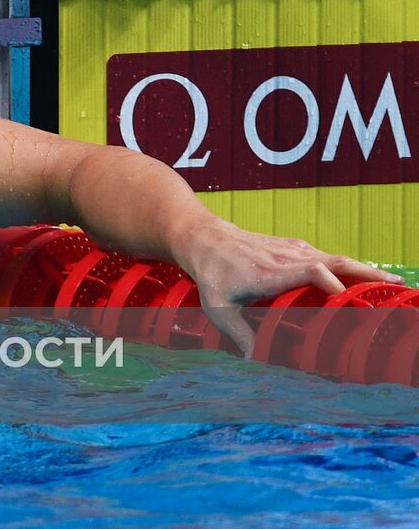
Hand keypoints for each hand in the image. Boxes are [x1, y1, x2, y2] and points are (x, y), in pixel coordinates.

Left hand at [173, 219, 405, 357]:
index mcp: (269, 273)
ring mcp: (292, 250)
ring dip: (364, 269)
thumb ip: (239, 335)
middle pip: (334, 260)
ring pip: (335, 257)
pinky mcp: (295, 247)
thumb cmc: (212, 275)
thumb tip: (255, 362)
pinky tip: (366, 278)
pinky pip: (327, 256)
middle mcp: (285, 258)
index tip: (346, 296)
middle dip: (365, 273)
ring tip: (393, 284)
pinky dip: (350, 266)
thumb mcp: (218, 308)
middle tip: (395, 286)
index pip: (308, 270)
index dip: (330, 281)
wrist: (205, 239)